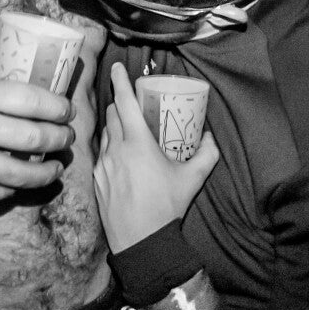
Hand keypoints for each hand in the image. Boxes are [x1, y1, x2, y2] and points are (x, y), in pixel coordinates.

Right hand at [0, 65, 76, 202]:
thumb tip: (28, 83)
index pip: (34, 102)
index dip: (59, 108)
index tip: (67, 110)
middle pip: (36, 138)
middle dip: (61, 138)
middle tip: (67, 136)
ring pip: (24, 174)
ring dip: (48, 170)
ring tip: (56, 165)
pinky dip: (16, 188)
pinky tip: (22, 180)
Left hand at [93, 63, 220, 252]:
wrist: (141, 242)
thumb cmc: (167, 207)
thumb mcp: (193, 178)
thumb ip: (207, 154)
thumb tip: (211, 137)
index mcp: (137, 143)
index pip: (125, 102)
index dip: (121, 81)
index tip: (117, 67)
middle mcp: (115, 150)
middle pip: (112, 114)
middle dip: (120, 103)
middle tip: (131, 102)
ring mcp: (103, 166)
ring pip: (105, 134)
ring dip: (115, 126)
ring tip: (128, 129)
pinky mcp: (96, 181)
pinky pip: (101, 155)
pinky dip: (110, 148)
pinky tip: (121, 158)